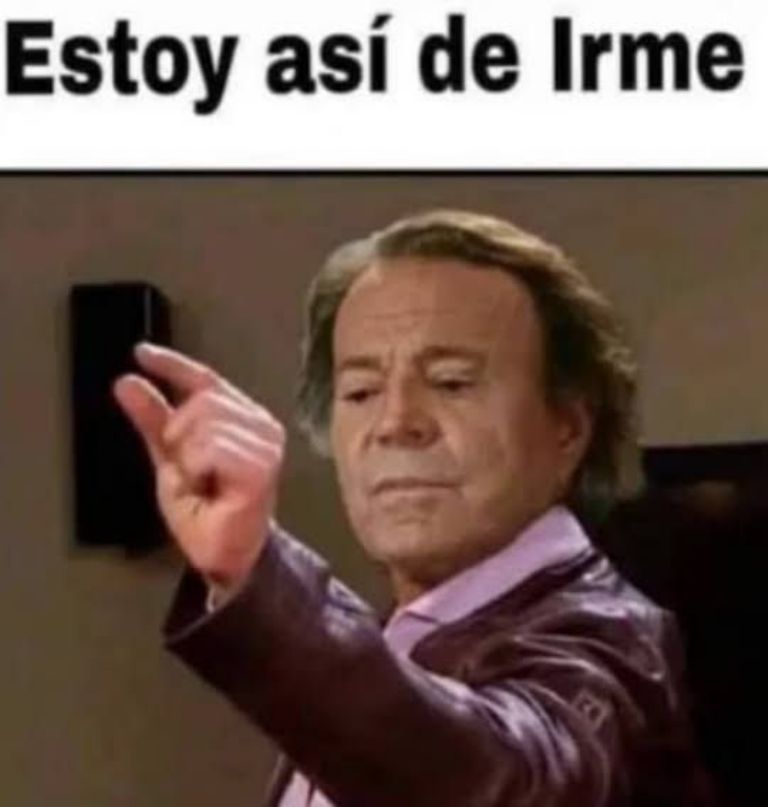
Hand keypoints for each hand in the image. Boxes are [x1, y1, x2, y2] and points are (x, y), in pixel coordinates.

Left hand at [113, 343, 285, 590]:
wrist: (224, 553)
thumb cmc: (205, 509)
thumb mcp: (170, 457)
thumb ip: (153, 418)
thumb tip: (127, 380)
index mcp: (243, 417)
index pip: (206, 379)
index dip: (173, 363)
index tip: (142, 353)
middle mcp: (262, 424)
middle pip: (201, 401)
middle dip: (179, 436)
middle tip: (190, 470)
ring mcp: (267, 444)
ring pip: (205, 424)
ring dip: (189, 459)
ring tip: (203, 483)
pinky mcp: (263, 466)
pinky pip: (211, 449)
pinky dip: (198, 470)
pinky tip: (210, 488)